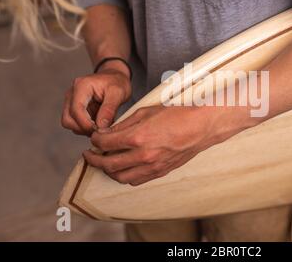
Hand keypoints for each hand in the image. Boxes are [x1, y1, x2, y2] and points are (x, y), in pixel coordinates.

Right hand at [61, 61, 131, 135]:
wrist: (115, 77)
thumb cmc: (117, 82)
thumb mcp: (118, 93)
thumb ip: (109, 109)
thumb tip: (101, 126)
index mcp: (81, 86)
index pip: (76, 110)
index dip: (86, 124)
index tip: (100, 130)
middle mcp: (72, 93)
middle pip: (67, 119)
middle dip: (83, 128)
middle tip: (101, 129)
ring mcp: (71, 101)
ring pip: (69, 123)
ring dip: (84, 129)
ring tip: (101, 125)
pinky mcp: (74, 108)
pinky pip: (75, 123)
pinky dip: (85, 127)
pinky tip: (98, 123)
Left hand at [83, 105, 254, 185]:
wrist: (202, 126)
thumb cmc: (177, 113)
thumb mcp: (147, 111)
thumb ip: (125, 124)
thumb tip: (108, 132)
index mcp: (138, 137)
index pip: (106, 143)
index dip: (95, 140)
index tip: (94, 137)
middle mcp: (143, 155)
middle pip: (109, 164)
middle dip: (94, 159)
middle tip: (89, 154)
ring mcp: (152, 166)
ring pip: (120, 176)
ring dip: (108, 170)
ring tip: (105, 162)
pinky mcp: (160, 172)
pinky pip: (136, 180)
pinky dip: (125, 176)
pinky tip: (123, 168)